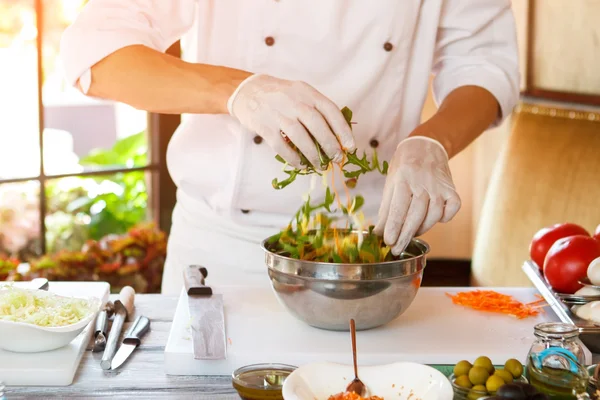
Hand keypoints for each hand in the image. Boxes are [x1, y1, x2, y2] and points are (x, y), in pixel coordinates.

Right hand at [227, 74, 354, 169]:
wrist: (248, 90)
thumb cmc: (281, 95)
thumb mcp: (301, 93)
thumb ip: (317, 109)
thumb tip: (338, 135)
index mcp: (307, 92)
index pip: (330, 110)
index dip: (343, 130)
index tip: (350, 146)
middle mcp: (294, 101)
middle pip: (317, 125)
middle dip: (330, 145)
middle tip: (336, 158)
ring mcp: (278, 113)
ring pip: (300, 137)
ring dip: (313, 155)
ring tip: (320, 165)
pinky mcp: (264, 126)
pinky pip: (281, 146)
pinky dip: (292, 158)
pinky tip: (300, 165)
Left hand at [374, 136, 460, 254]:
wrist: (425, 146)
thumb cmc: (404, 168)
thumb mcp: (391, 183)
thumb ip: (386, 209)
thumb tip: (377, 233)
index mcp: (403, 179)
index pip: (398, 207)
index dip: (393, 227)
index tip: (388, 241)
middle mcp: (422, 182)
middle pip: (415, 214)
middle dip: (405, 235)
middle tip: (396, 249)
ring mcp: (439, 186)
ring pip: (434, 214)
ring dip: (422, 228)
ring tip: (411, 233)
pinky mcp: (452, 188)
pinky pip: (452, 208)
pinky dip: (445, 217)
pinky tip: (436, 219)